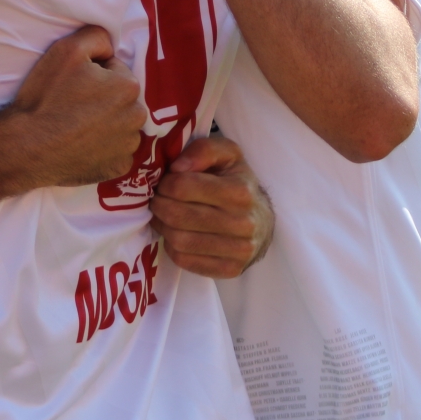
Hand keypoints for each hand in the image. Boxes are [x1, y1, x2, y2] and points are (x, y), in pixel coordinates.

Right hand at [6, 25, 145, 188]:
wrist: (26, 146)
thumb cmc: (46, 96)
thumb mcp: (66, 49)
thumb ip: (96, 36)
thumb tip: (110, 44)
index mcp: (128, 87)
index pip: (115, 70)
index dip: (93, 73)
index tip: (73, 83)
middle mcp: (137, 117)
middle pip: (121, 98)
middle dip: (103, 97)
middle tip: (72, 104)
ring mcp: (128, 147)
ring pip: (120, 125)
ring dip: (105, 123)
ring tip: (75, 126)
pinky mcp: (118, 169)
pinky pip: (115, 152)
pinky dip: (102, 148)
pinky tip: (80, 145)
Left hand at [149, 133, 274, 278]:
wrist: (263, 220)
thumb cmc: (237, 181)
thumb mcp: (227, 153)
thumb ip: (203, 150)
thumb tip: (177, 167)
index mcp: (240, 192)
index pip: (182, 187)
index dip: (165, 183)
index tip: (165, 182)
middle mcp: (243, 223)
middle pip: (177, 216)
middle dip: (159, 204)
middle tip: (158, 199)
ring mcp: (239, 250)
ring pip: (179, 241)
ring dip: (163, 226)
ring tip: (165, 215)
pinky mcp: (231, 269)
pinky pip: (185, 261)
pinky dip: (172, 247)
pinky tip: (177, 233)